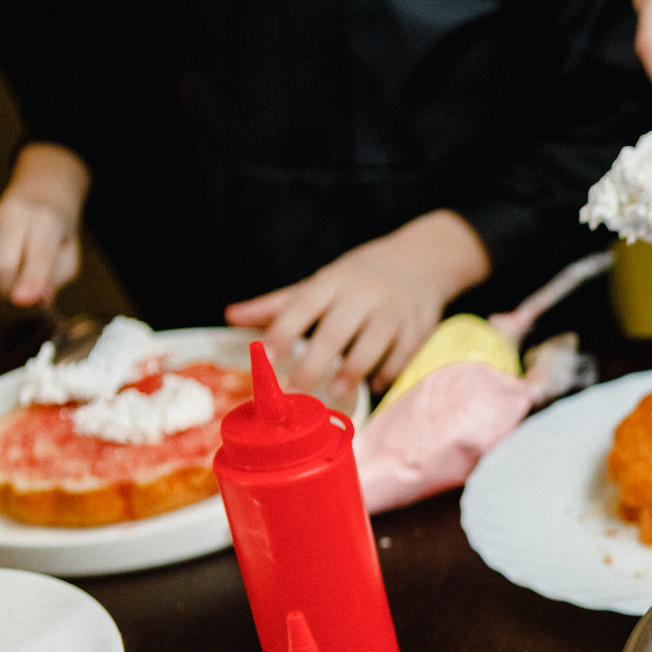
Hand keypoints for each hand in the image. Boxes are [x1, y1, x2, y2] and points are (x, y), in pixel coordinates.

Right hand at [0, 142, 87, 307]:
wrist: (36, 206)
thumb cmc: (55, 242)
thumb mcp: (67, 262)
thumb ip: (52, 281)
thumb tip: (31, 300)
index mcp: (47, 220)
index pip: (39, 254)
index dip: (31, 279)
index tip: (23, 300)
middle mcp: (12, 212)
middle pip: (1, 265)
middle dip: (10, 294)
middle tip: (22, 301)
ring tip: (14, 281)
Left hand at [224, 210, 490, 395]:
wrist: (421, 260)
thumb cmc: (358, 278)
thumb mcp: (318, 284)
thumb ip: (277, 305)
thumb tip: (230, 316)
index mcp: (332, 282)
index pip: (302, 306)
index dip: (282, 332)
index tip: (265, 358)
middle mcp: (363, 294)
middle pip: (336, 330)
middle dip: (314, 362)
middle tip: (294, 390)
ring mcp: (394, 310)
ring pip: (374, 342)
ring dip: (354, 369)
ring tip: (335, 391)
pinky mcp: (419, 326)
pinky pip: (404, 353)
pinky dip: (388, 372)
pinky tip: (374, 385)